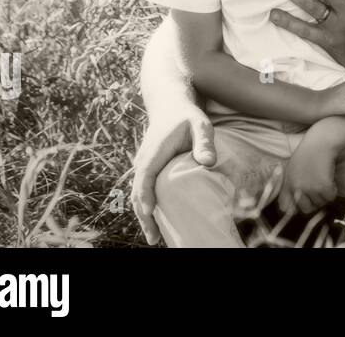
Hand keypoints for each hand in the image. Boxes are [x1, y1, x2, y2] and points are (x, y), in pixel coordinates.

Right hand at [132, 105, 215, 244]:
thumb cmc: (187, 116)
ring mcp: (143, 166)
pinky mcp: (148, 169)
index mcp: (154, 151)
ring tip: (154, 236)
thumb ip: (204, 142)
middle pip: (137, 192)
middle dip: (143, 215)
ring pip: (137, 194)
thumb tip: (208, 162)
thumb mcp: (201, 124)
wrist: (170, 106)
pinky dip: (146, 206)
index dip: (145, 195)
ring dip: (144, 215)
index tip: (150, 212)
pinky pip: (144, 190)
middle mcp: (144, 161)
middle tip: (154, 238)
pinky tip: (157, 219)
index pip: (145, 176)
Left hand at [279, 134, 337, 214]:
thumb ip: (291, 185)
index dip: (294, 208)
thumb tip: (293, 203)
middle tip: (318, 191)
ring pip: (320, 203)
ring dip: (324, 195)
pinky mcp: (323, 186)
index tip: (302, 203)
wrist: (320, 142)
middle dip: (314, 202)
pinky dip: (333, 191)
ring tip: (324, 180)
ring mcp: (310, 188)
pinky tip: (331, 180)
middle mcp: (297, 188)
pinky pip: (330, 197)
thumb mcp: (291, 169)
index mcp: (287, 184)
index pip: (285, 207)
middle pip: (306, 209)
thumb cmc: (307, 153)